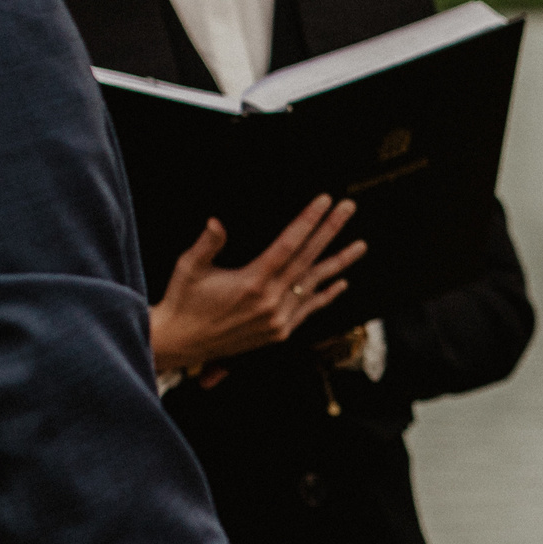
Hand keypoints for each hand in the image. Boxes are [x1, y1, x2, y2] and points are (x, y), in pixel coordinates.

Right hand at [151, 196, 364, 373]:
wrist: (181, 343)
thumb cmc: (183, 301)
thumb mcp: (189, 268)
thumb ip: (207, 243)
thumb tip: (216, 221)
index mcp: (251, 282)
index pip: (288, 244)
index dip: (308, 220)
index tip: (324, 200)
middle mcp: (269, 301)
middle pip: (308, 258)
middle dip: (330, 230)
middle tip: (348, 208)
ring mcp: (277, 319)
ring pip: (314, 284)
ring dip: (339, 262)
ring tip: (361, 244)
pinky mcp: (278, 332)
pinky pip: (309, 310)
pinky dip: (326, 295)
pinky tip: (342, 282)